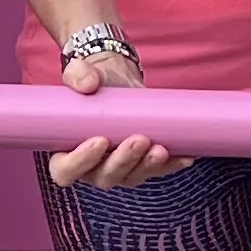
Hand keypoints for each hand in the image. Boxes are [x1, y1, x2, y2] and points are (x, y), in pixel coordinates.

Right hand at [46, 43, 187, 188]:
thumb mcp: (80, 74)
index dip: (80, 162)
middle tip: (138, 139)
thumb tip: (89, 83)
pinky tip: (185, 156)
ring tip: (160, 148)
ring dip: (148, 166)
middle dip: (123, 161)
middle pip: (104, 177)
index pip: (65, 171)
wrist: (115, 80)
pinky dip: (171, 164)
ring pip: (132, 176)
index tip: (99, 140)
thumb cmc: (91, 84)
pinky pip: (158, 170)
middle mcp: (91, 168)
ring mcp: (119, 168)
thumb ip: (78, 75)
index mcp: (66, 153)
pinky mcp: (142, 162)